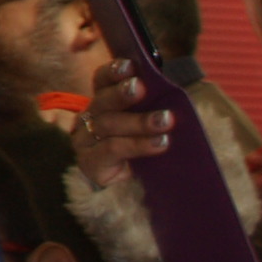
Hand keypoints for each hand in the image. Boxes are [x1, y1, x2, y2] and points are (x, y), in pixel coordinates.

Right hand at [70, 56, 168, 194]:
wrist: (132, 195)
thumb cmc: (144, 153)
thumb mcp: (149, 127)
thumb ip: (154, 108)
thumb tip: (175, 92)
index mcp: (101, 104)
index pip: (101, 82)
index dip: (113, 72)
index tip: (131, 66)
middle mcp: (87, 120)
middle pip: (101, 101)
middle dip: (122, 94)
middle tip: (142, 88)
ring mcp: (85, 142)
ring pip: (108, 124)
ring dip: (139, 121)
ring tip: (166, 120)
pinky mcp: (90, 163)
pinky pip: (112, 149)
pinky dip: (138, 144)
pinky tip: (160, 142)